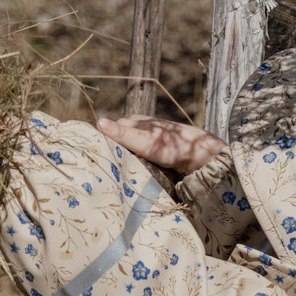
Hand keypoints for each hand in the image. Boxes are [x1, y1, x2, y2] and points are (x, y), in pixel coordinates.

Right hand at [97, 115, 224, 176]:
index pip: (108, 132)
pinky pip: (137, 158)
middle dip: (111, 154)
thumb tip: (99, 123)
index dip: (102, 144)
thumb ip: (123, 134)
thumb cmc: (172, 145)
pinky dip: (134, 164)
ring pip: (127, 151)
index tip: (95, 159)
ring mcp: (147, 140)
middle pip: (117, 142)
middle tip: (105, 170)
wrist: (200, 155)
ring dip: (123, 161)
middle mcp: (139, 129)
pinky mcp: (154, 152)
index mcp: (133, 121)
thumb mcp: (144, 141)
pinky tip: (132, 173)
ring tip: (117, 174)